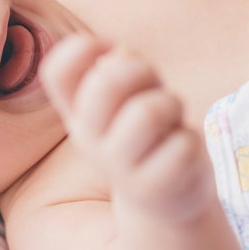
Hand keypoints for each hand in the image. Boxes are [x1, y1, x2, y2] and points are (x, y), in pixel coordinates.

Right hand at [41, 35, 214, 226]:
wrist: (165, 200)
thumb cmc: (149, 133)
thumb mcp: (132, 98)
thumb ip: (121, 70)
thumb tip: (123, 54)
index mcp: (77, 113)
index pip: (57, 71)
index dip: (82, 48)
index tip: (111, 50)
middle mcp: (87, 139)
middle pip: (106, 82)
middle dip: (142, 72)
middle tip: (155, 88)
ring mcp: (116, 168)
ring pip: (147, 112)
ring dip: (171, 106)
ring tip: (172, 121)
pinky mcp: (151, 188)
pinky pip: (181, 144)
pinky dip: (191, 141)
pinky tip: (182, 152)